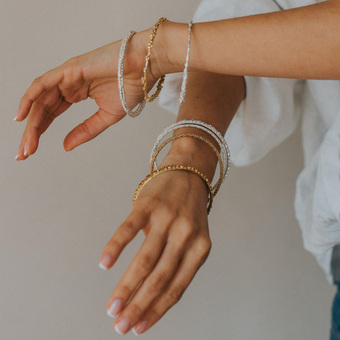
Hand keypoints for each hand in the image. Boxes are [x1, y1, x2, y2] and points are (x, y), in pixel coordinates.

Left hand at [14, 31, 156, 159]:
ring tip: (26, 145)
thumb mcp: (106, 117)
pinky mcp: (69, 69)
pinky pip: (43, 84)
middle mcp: (67, 85)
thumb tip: (65, 146)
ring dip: (31, 123)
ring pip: (40, 101)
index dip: (39, 132)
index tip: (31, 151)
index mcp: (75, 94)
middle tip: (24, 154)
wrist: (145, 67)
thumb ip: (85, 131)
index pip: (51, 115)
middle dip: (32, 133)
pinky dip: (29, 98)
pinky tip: (21, 116)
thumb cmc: (131, 87)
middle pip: (42, 110)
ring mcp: (66, 77)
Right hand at [99, 153, 211, 334]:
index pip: (177, 287)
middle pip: (160, 278)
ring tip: (112, 306)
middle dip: (139, 305)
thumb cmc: (189, 211)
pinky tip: (104, 264)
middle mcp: (186, 235)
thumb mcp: (194, 237)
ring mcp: (167, 218)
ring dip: (127, 286)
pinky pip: (129, 229)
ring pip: (145, 259)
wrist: (189, 171)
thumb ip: (178, 262)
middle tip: (120, 325)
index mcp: (201, 248)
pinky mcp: (149, 203)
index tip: (139, 328)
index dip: (157, 310)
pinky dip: (115, 247)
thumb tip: (149, 296)